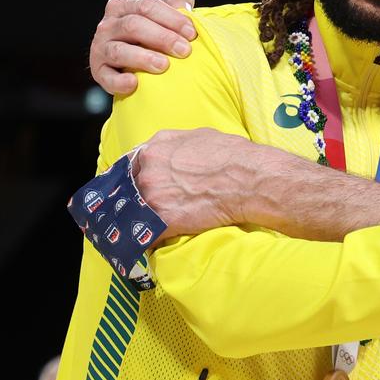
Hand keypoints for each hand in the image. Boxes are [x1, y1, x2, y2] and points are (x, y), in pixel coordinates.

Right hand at [90, 0, 197, 94]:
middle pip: (133, 26)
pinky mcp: (98, 71)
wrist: (134, 58)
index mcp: (123, 5)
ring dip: (143, 58)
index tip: (192, 33)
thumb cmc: (154, 29)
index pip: (147, 6)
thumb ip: (176, 1)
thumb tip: (183, 5)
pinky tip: (134, 83)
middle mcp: (107, 25)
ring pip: (119, 51)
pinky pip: (106, 77)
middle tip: (184, 51)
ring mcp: (100, 48)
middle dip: (162, 38)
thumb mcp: (164, 11)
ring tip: (164, 65)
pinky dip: (119, 81)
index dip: (171, 18)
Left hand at [130, 127, 260, 237]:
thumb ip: (173, 144)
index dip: (134, 178)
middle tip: (151, 208)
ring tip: (150, 227)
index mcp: (155, 148)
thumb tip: (166, 154)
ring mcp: (153, 196)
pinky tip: (154, 243)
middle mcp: (149, 170)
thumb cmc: (232, 156)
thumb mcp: (199, 135)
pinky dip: (149, 242)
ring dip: (141, 221)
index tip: (135, 188)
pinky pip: (145, 236)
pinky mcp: (163, 220)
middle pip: (130, 189)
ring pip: (134, 213)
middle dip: (138, 199)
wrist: (250, 180)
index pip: (129, 165)